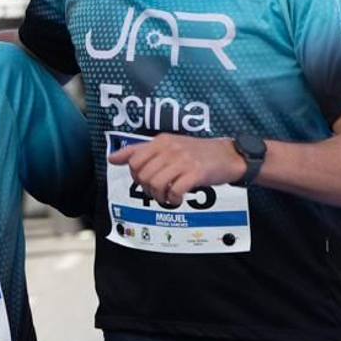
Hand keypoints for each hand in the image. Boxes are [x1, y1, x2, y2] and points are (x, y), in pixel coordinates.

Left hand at [107, 134, 243, 204]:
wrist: (228, 155)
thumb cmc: (197, 153)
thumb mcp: (168, 146)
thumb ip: (141, 151)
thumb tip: (112, 158)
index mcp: (161, 141)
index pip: (134, 160)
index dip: (136, 176)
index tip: (147, 181)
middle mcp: (170, 148)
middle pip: (143, 175)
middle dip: (147, 189)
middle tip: (159, 191)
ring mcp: (183, 160)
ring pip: (155, 184)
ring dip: (159, 197)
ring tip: (168, 196)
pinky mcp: (195, 173)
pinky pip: (174, 190)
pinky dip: (173, 200)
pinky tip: (178, 198)